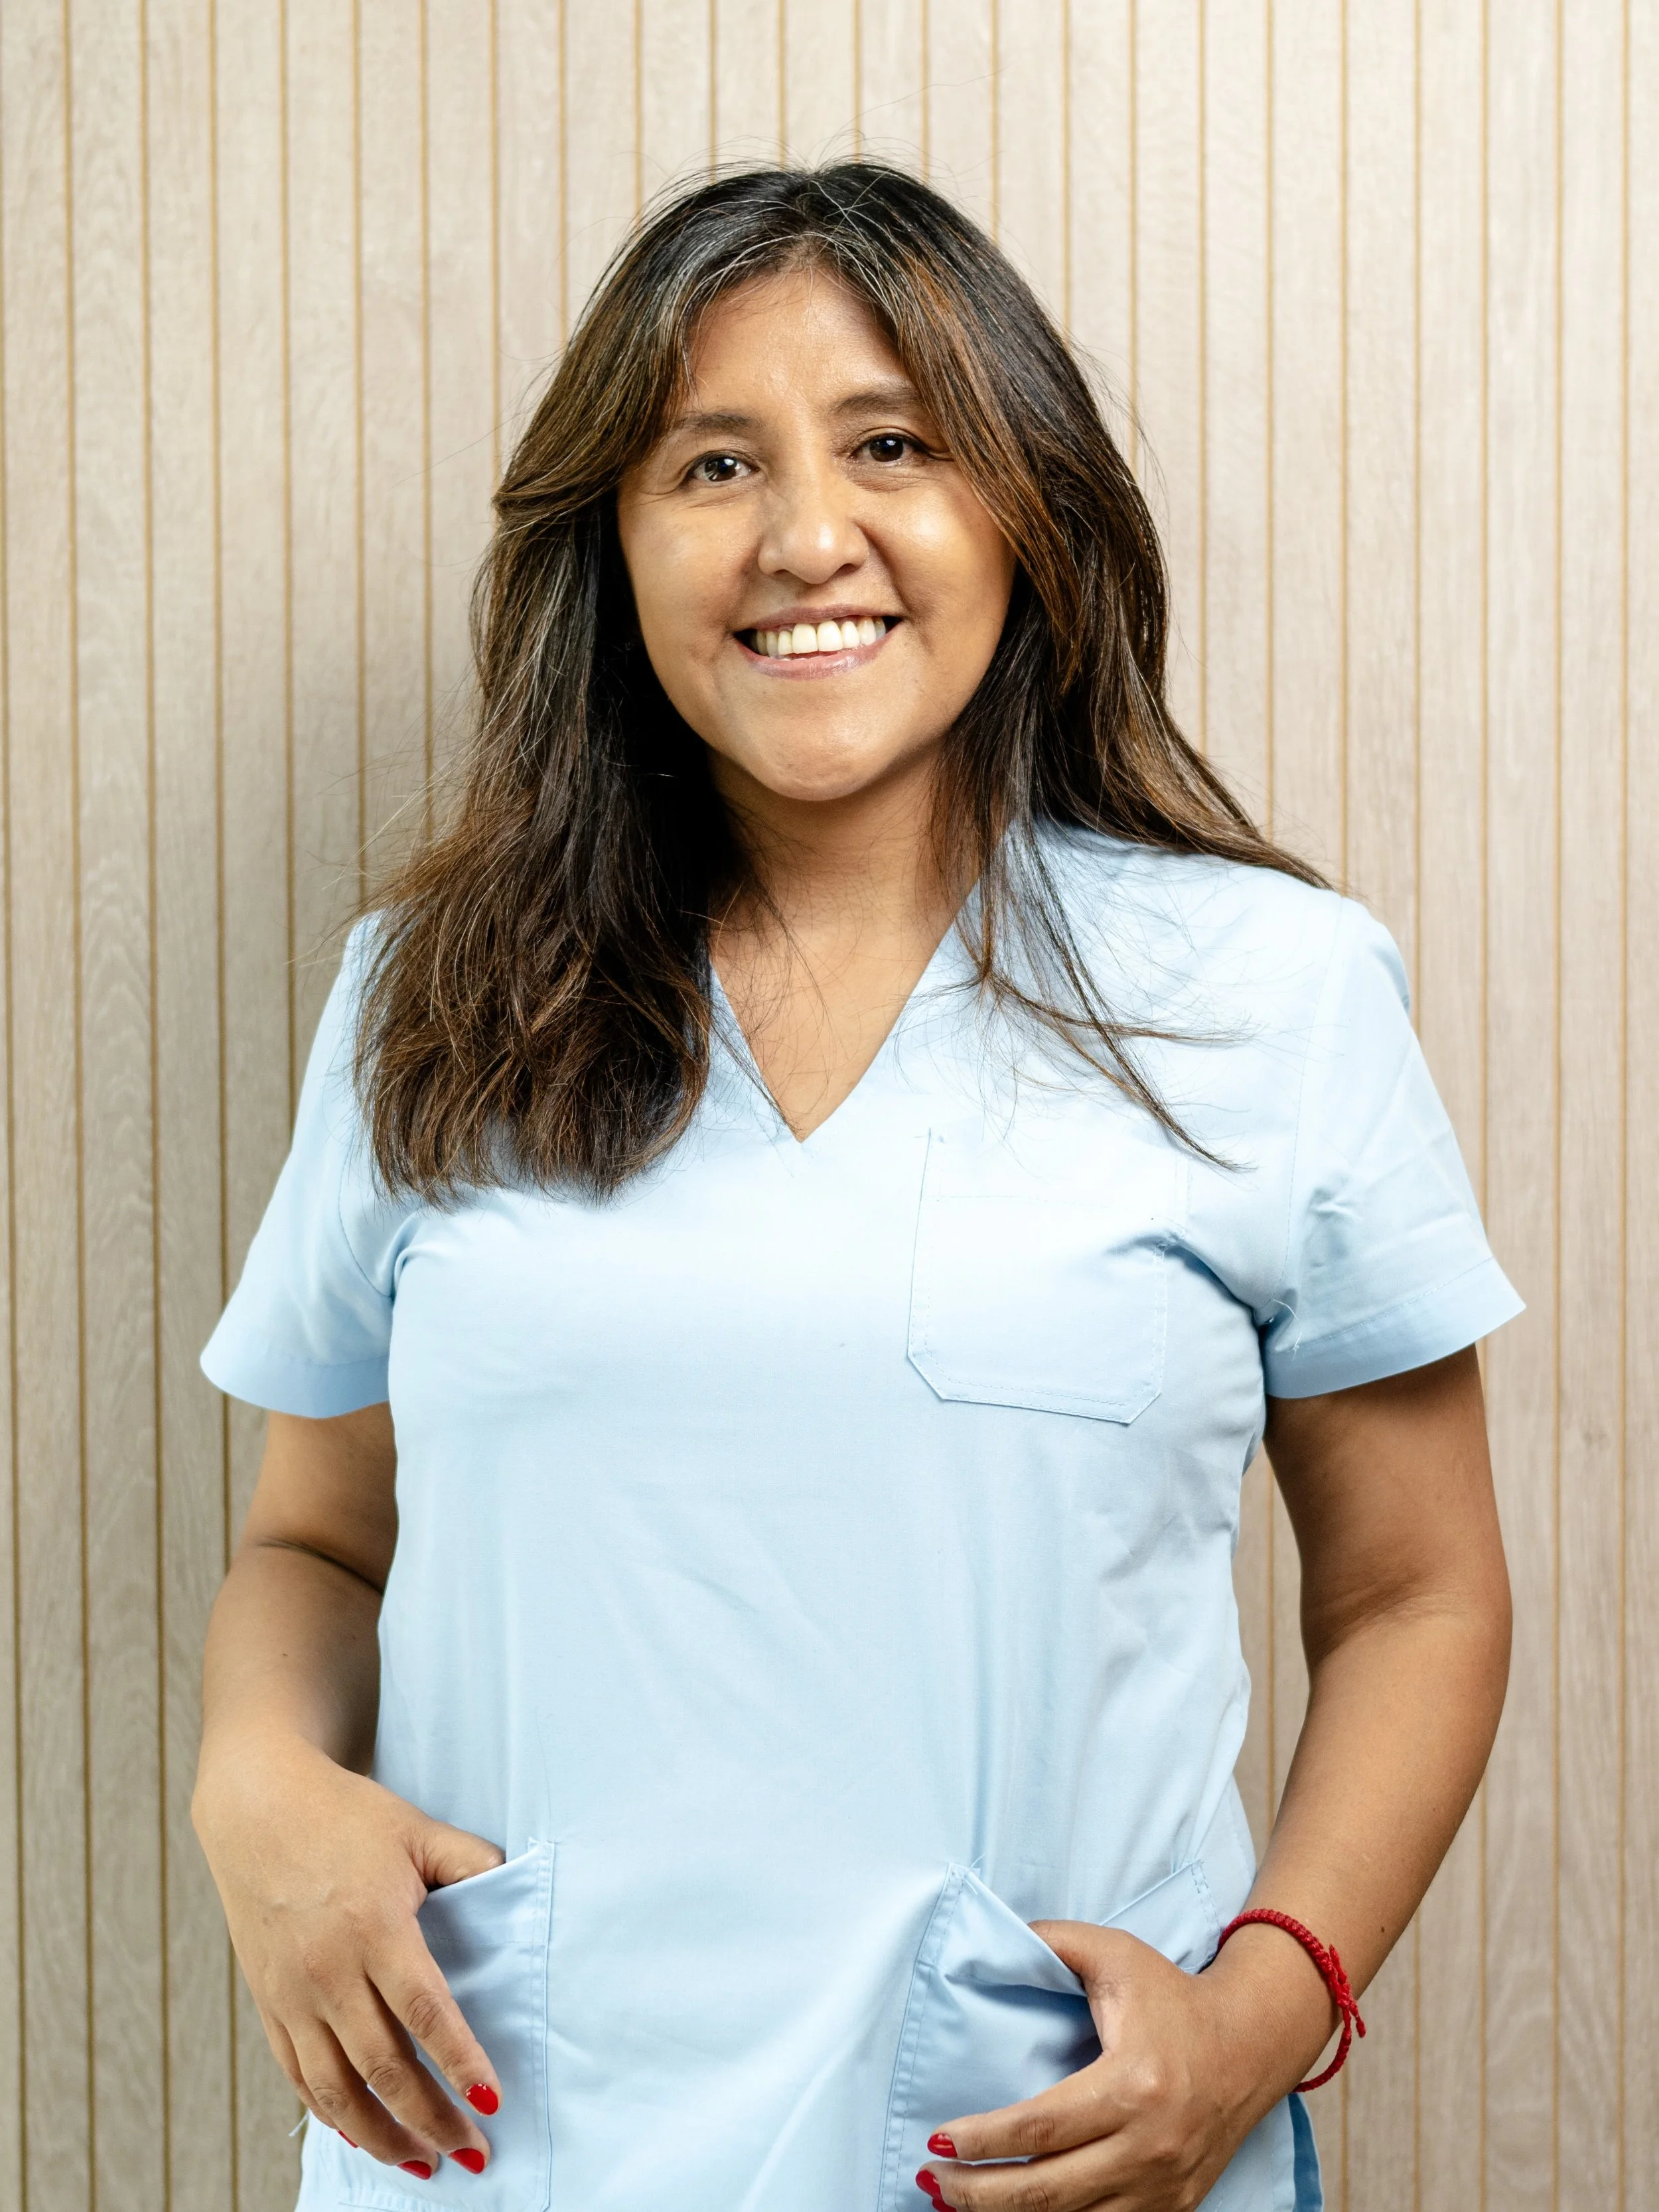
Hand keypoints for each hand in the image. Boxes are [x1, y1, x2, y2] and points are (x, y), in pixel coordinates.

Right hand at [193, 1734, 504, 2176]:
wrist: (256, 1807)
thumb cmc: (343, 1816)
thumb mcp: (415, 1830)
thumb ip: (468, 1862)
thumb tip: (514, 1885)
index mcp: (373, 1928)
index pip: (425, 2012)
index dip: (459, 2061)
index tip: (491, 2099)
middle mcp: (328, 1971)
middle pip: (383, 2067)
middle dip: (431, 2119)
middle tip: (472, 2152)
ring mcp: (293, 1994)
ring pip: (336, 2089)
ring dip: (381, 2136)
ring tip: (423, 2164)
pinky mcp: (268, 2004)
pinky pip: (298, 2076)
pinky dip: (330, 2115)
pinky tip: (359, 2135)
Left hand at [915, 1919, 1309, 2211]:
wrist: (1252, 2043)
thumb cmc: (1175, 1998)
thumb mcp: (1116, 1954)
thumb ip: (1055, 1942)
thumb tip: (997, 1941)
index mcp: (1132, 2085)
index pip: (1041, 2126)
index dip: (984, 2139)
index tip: (938, 2142)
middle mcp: (1149, 2145)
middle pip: (1049, 2189)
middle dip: (981, 2194)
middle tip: (931, 2183)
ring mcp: (1163, 2185)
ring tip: (957, 2203)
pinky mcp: (1174, 2206)